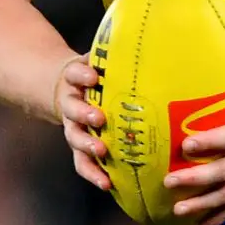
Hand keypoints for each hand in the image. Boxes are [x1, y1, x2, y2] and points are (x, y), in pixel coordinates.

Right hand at [54, 56, 110, 191]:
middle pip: (72, 109)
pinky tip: (108, 184)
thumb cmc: (97, 76)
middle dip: (85, 113)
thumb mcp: (101, 62)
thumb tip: (157, 40)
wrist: (67, 89)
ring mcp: (72, 126)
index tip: (93, 77)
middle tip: (99, 118)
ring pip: (74, 137)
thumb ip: (119, 58)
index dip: (82, 75)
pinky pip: (82, 162)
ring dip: (88, 145)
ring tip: (102, 151)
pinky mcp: (78, 146)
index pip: (75, 73)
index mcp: (76, 80)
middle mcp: (71, 103)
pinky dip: (93, 173)